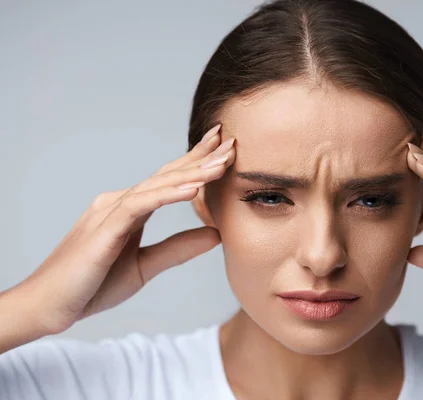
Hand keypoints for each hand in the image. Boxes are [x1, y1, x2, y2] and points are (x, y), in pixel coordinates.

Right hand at [18, 124, 235, 334]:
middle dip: (201, 157)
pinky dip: (167, 195)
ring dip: (192, 173)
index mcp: (128, 210)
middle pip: (167, 175)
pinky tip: (193, 189)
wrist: (49, 307)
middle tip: (231, 141)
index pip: (168, 181)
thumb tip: (215, 234)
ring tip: (222, 162)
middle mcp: (119, 203)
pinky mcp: (104, 228)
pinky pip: (140, 205)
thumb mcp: (145, 266)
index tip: (223, 149)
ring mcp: (109, 211)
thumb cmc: (91, 286)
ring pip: (157, 185)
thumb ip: (178, 249)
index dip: (195, 163)